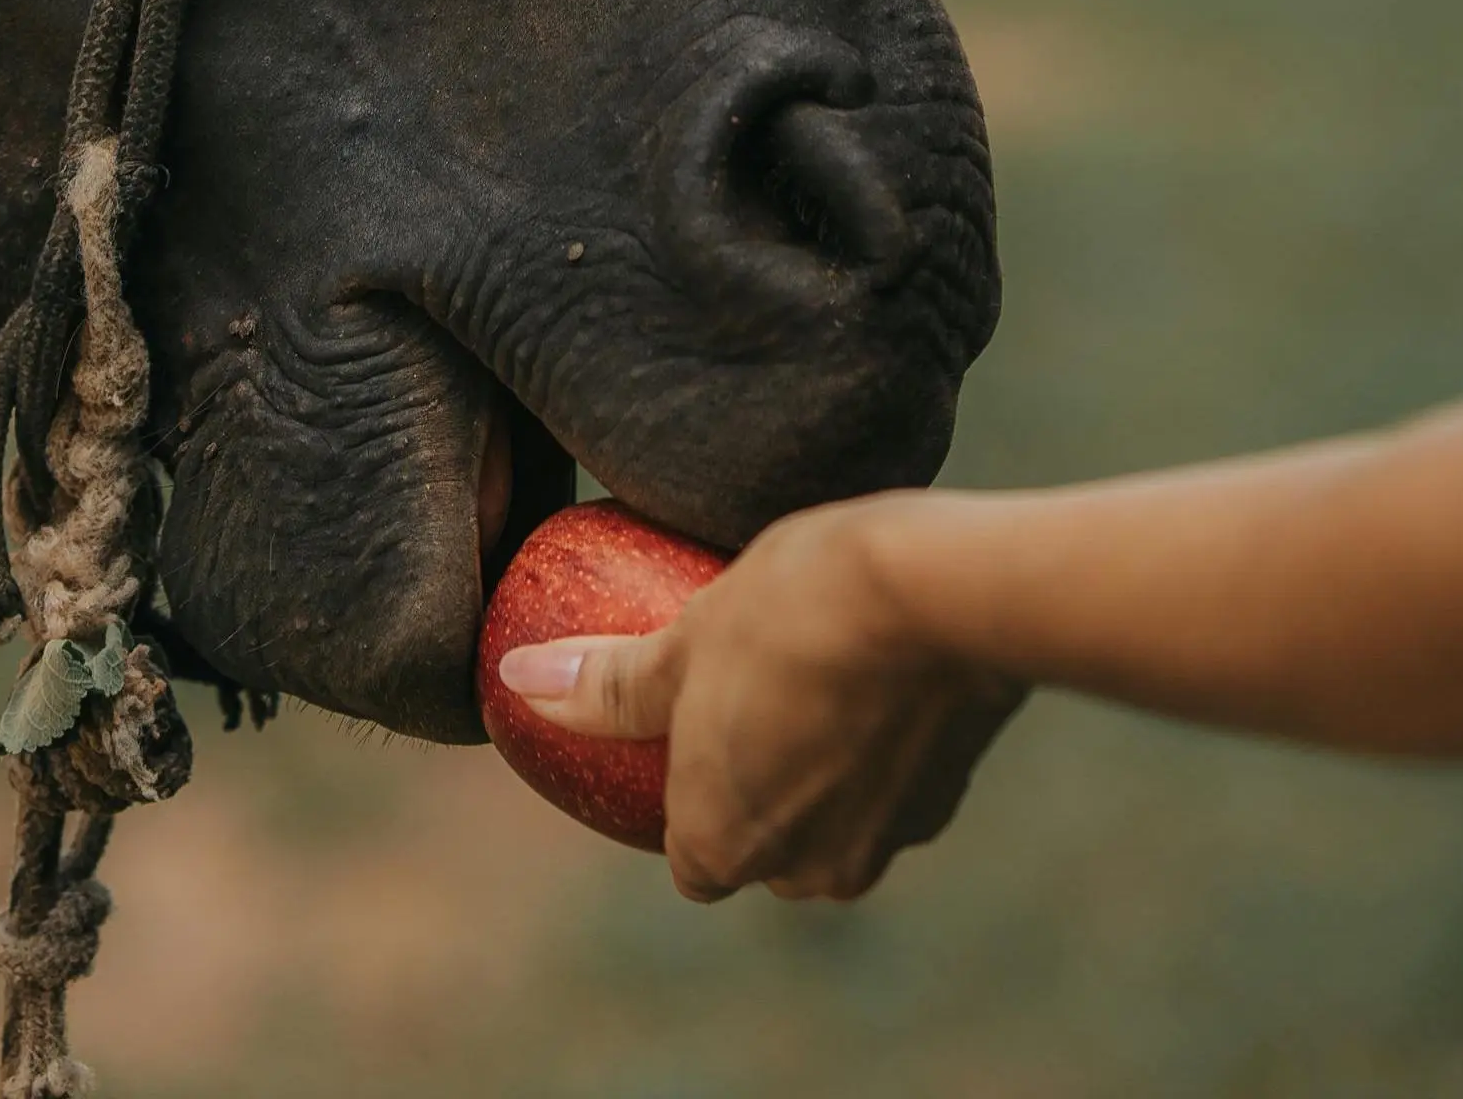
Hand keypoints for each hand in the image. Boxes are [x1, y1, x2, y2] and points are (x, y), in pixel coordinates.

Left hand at [500, 496, 1025, 902]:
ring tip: (810, 677)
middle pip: (767, 850)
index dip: (690, 806)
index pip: (692, 860)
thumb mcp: (681, 641)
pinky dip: (877, 743)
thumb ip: (604, 685)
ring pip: (835, 821)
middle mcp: (807, 870)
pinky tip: (871, 670)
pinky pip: (894, 784)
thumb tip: (514, 683)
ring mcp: (886, 841)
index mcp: (725, 845)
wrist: (938, 593)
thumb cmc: (787, 614)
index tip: (692, 740)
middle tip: (748, 699)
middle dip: (758, 794)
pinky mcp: (947, 798)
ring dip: (820, 770)